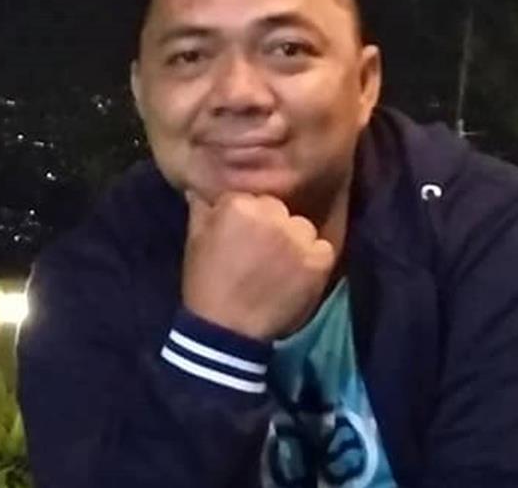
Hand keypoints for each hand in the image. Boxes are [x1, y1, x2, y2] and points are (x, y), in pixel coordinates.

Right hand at [182, 191, 336, 340]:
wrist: (227, 330)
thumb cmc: (206, 283)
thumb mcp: (195, 239)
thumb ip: (201, 207)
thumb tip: (200, 186)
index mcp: (239, 205)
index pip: (252, 199)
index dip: (248, 218)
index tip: (241, 238)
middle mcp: (271, 216)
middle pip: (279, 210)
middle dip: (272, 226)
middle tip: (260, 253)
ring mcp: (297, 238)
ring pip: (303, 228)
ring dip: (294, 242)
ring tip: (279, 266)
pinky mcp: (318, 261)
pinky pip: (322, 249)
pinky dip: (314, 261)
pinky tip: (296, 277)